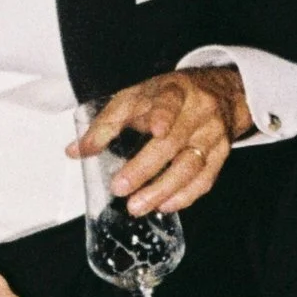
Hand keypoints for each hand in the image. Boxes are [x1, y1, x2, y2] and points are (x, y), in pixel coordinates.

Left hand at [69, 67, 249, 215]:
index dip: (164, 114)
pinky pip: (205, 180)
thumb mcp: (136, 98)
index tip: (156, 129)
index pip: (170, 100)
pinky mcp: (221, 154)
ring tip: (137, 206)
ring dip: (163, 189)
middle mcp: (198, 111)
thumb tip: (75, 151)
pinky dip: (184, 196)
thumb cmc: (168, 96)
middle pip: (174, 142)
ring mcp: (212, 134)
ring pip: (191, 165)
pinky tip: (164, 205)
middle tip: (121, 187)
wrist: (220, 92)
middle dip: (145, 167)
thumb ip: (106, 123)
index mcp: (175, 90)